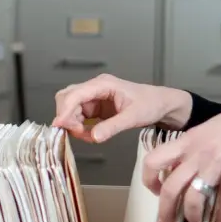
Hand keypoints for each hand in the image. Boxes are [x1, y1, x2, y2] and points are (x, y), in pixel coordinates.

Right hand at [52, 74, 192, 142]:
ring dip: (73, 124)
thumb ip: (113, 127)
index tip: (60, 125)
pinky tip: (89, 135)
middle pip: (67, 98)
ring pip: (70, 109)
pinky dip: (79, 128)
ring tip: (88, 137)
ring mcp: (92, 98)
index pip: (75, 94)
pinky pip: (78, 116)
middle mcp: (94, 88)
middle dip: (67, 117)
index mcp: (103, 84)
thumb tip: (94, 137)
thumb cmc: (150, 105)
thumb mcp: (134, 117)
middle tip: (77, 133)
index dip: (65, 110)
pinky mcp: (93, 108)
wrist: (160, 105)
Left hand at [143, 95, 220, 221]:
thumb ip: (189, 148)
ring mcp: (215, 164)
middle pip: (170, 186)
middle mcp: (195, 154)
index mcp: (185, 142)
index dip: (148, 180)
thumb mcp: (204, 131)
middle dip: (165, 209)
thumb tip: (178, 166)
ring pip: (193, 197)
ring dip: (192, 215)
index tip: (154, 191)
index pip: (152, 160)